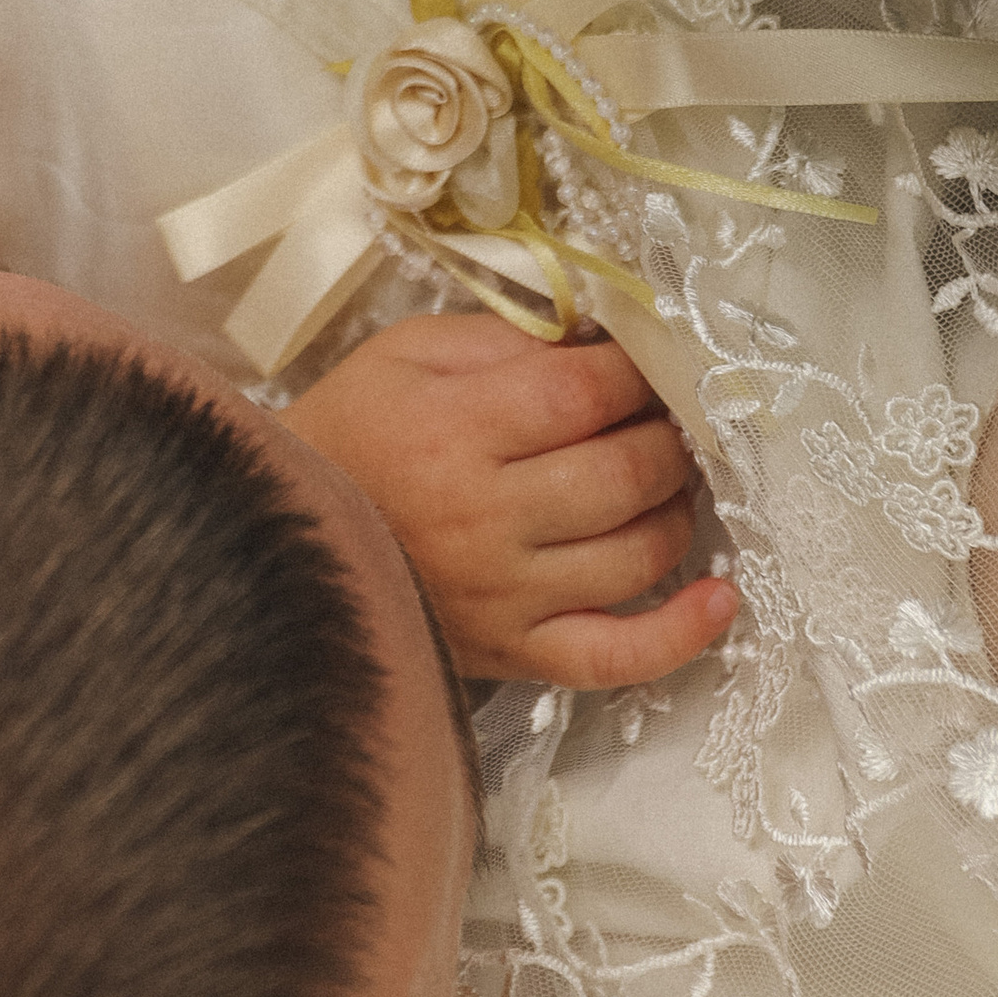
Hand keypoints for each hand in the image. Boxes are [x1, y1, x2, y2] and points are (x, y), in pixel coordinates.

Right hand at [282, 314, 737, 688]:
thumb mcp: (408, 353)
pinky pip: (619, 658)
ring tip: (664, 480)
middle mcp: (489, 517)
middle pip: (627, 471)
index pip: (588, 393)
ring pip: (638, 553)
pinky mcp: (515, 653)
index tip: (649, 359)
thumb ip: (505, 338)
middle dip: (665, 434)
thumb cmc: (351, 434)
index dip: (638, 372)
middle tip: (662, 418)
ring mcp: (507, 595)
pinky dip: (682, 634)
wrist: (273, 539)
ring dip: (676, 509)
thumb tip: (603, 341)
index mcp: (457, 429)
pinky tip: (724, 597)